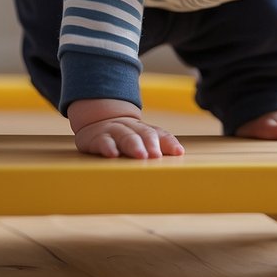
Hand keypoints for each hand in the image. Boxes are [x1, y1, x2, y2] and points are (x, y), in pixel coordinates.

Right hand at [68, 98, 184, 158]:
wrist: (96, 120)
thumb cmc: (125, 135)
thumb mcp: (141, 138)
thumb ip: (159, 144)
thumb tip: (179, 153)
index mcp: (144, 129)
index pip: (160, 134)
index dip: (169, 142)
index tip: (178, 152)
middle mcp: (131, 128)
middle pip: (144, 133)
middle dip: (151, 144)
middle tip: (156, 155)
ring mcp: (114, 131)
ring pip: (126, 136)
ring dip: (134, 145)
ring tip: (141, 156)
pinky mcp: (98, 138)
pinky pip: (103, 141)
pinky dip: (108, 147)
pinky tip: (113, 154)